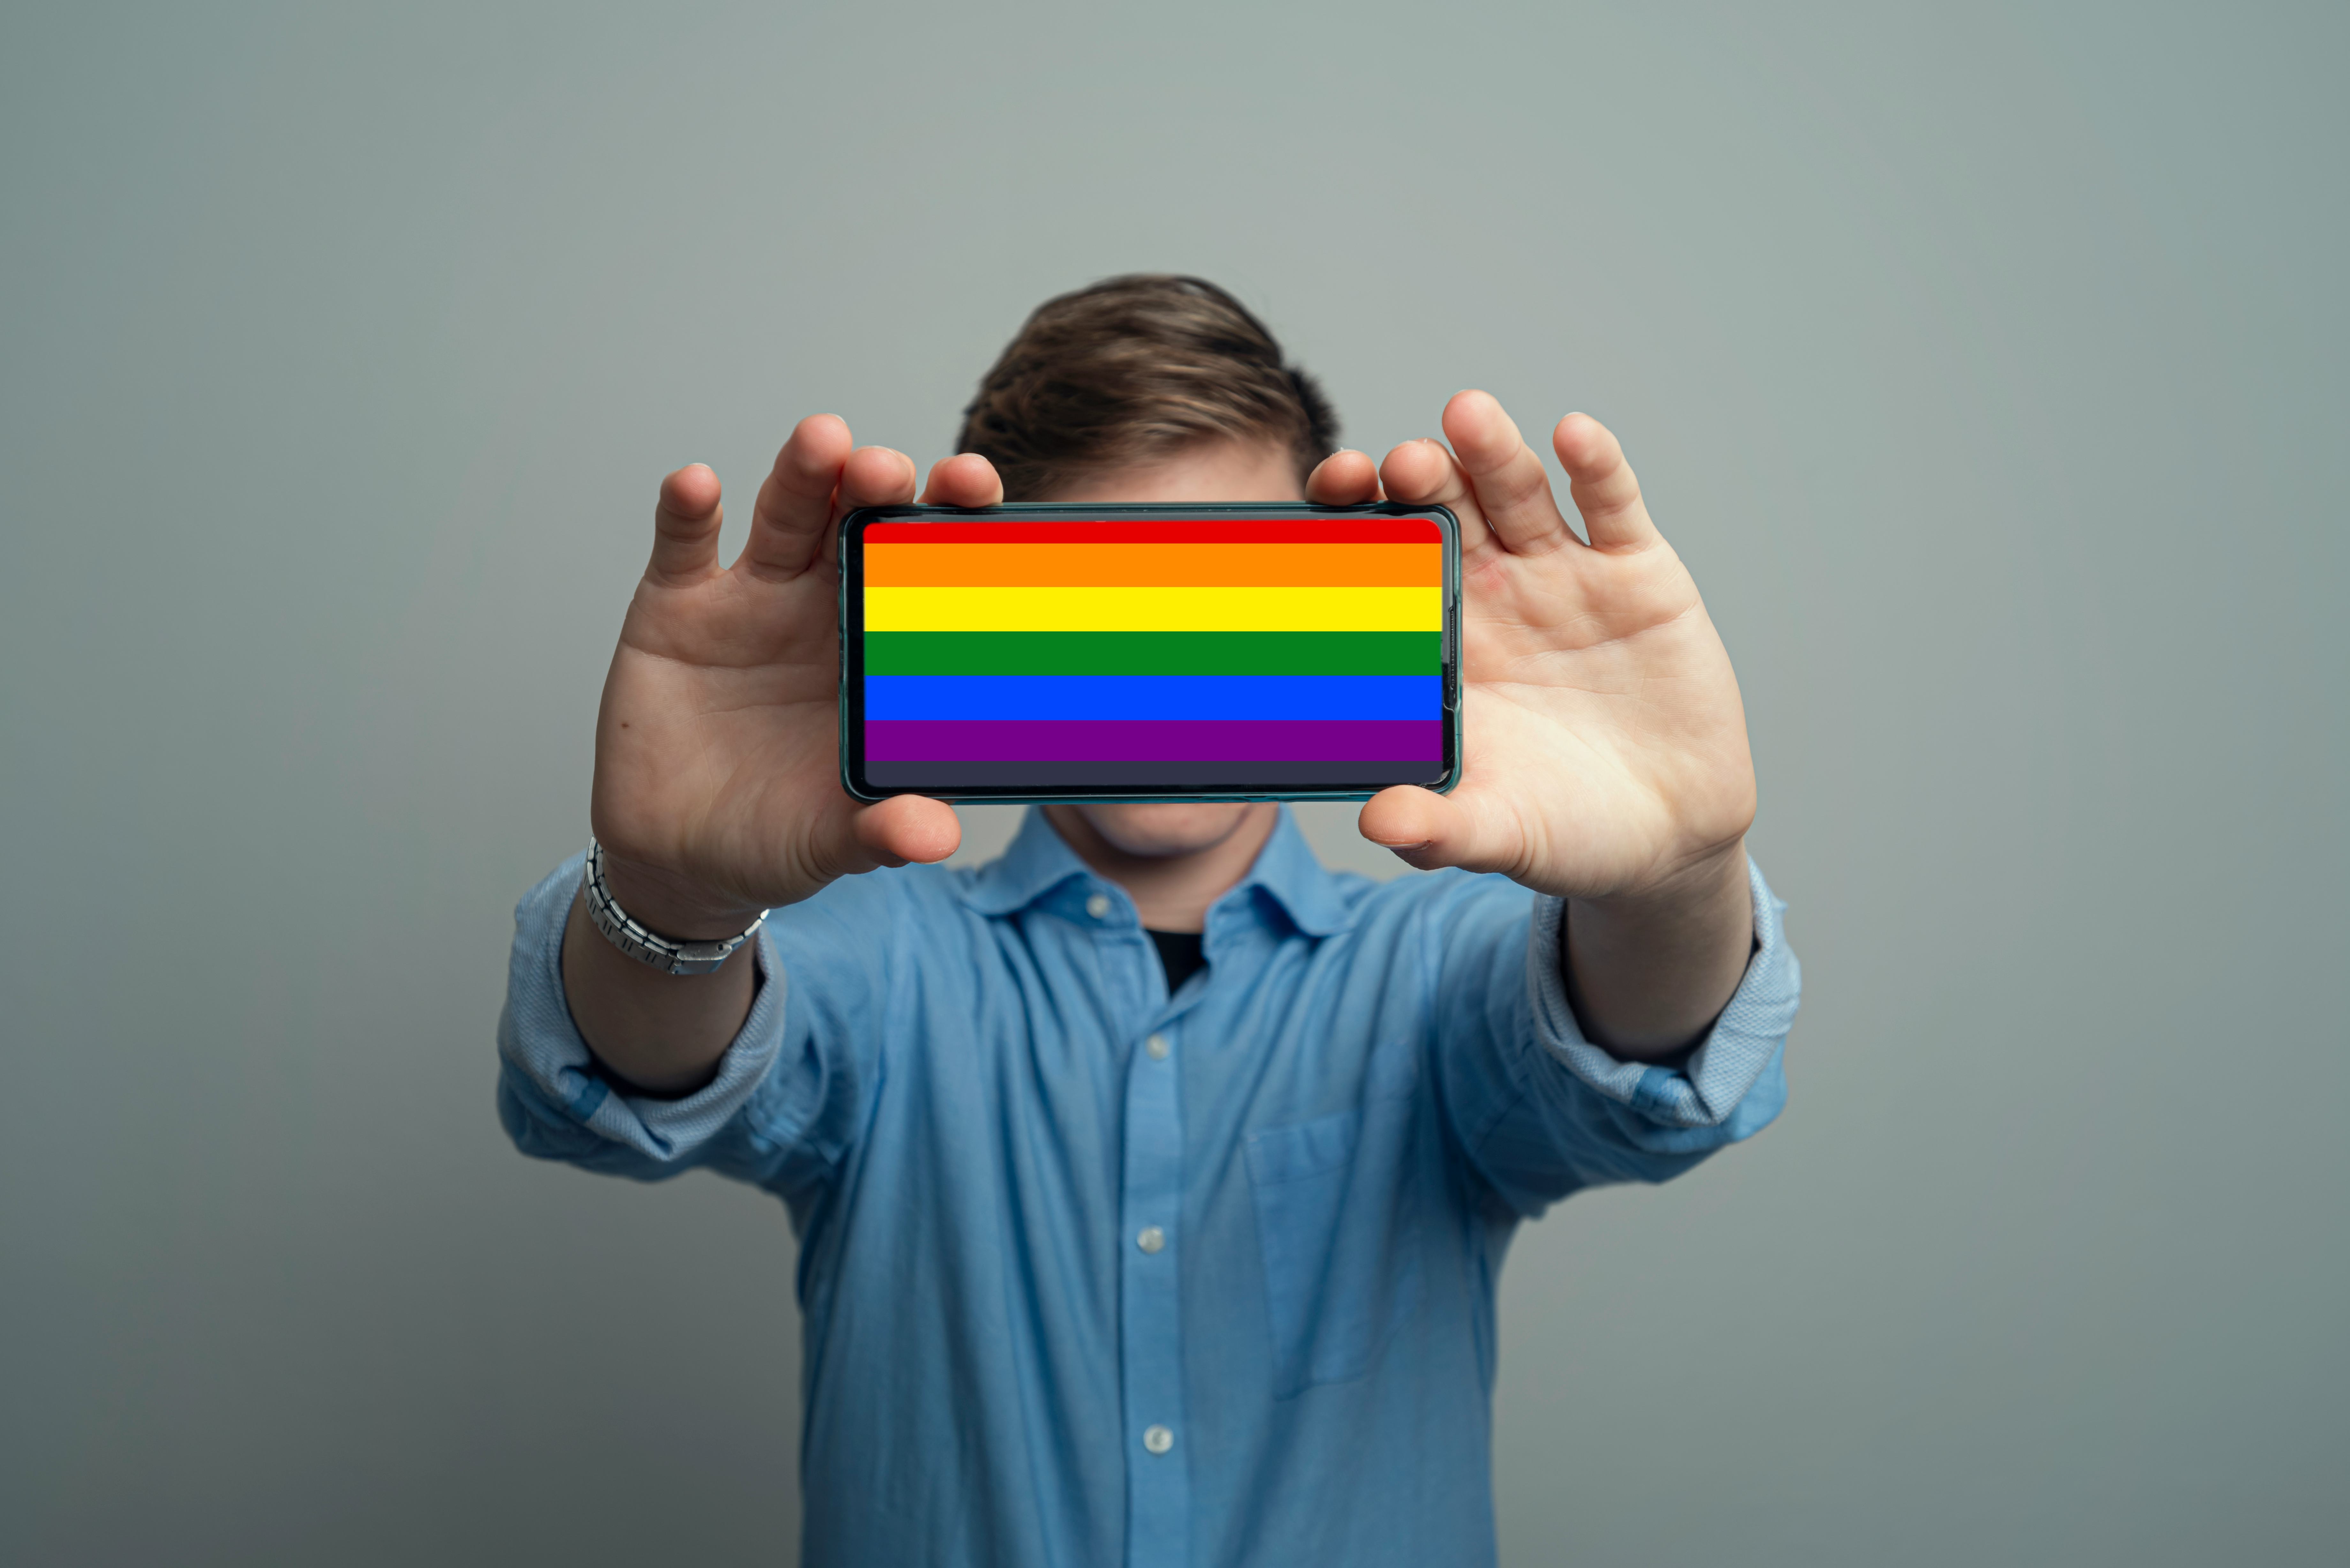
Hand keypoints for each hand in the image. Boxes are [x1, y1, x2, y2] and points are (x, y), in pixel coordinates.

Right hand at [587, 417, 1000, 934]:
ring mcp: (752, 599)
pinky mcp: (677, 606)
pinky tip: (696, 485)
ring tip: (823, 441)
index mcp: (884, 649)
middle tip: (889, 468)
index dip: (953, 522)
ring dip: (802, 474)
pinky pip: (685, 545)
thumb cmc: (774, 837)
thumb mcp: (831, 842)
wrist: (679, 857)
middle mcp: (826, 606)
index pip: (929, 568)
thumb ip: (881, 833)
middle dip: (877, 486)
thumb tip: (936, 837)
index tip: (973, 488)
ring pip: (785, 515)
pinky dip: (687, 511)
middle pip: (860, 523)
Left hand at [1308, 392, 1756, 907]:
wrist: (1668, 835)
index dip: (1354, 522)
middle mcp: (1491, 592)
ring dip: (1492, 451)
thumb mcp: (1499, 833)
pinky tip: (1573, 436)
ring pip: (1517, 492)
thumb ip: (1438, 829)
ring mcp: (1563, 575)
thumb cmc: (1565, 827)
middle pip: (1444, 510)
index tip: (1331, 495)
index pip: (1381, 561)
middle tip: (1399, 460)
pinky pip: (1612, 506)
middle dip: (1420, 477)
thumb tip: (1378, 826)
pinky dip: (1596, 466)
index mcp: (1438, 641)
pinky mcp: (1637, 572)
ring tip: (1467, 417)